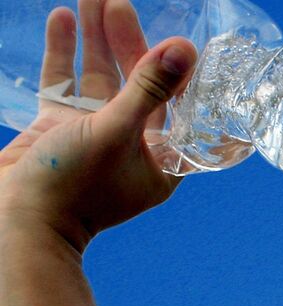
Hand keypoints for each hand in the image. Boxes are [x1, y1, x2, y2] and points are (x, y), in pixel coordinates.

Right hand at [0, 0, 196, 251]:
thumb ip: (147, 89)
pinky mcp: (59, 130)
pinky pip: (65, 84)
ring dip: (94, 39)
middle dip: (127, 41)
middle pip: (137, 83)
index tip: (176, 34)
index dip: (178, 69)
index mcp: (163, 157)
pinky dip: (64, 53)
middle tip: (118, 2)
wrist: (13, 223)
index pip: (181, 105)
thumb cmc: (72, 187)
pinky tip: (62, 19)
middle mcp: (133, 145)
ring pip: (98, 78)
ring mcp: (94, 135)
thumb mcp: (114, 131)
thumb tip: (182, 50)